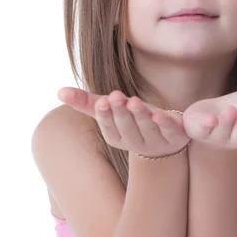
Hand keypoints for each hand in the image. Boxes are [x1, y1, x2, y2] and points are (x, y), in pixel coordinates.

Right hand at [57, 87, 189, 156]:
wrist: (168, 136)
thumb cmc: (134, 121)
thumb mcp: (112, 110)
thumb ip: (87, 102)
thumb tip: (59, 92)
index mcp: (118, 138)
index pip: (109, 129)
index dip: (105, 116)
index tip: (101, 101)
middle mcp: (136, 144)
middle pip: (127, 128)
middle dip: (120, 113)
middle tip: (114, 96)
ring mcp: (157, 143)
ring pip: (147, 129)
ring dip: (140, 116)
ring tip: (133, 101)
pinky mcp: (177, 138)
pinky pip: (170, 131)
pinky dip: (165, 124)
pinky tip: (160, 114)